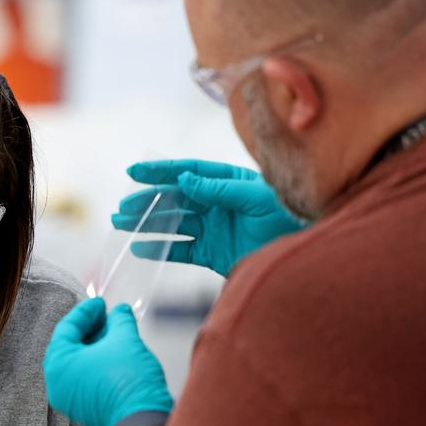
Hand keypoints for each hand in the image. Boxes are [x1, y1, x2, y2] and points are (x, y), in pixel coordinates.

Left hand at [43, 298, 172, 425]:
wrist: (141, 422)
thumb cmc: (128, 382)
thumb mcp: (125, 339)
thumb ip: (119, 321)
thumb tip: (120, 313)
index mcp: (58, 362)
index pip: (67, 327)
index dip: (86, 311)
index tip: (100, 304)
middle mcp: (57, 383)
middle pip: (70, 346)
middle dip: (91, 329)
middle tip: (108, 317)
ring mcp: (68, 399)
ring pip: (78, 364)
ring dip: (95, 347)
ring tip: (115, 334)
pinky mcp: (83, 409)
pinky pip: (85, 380)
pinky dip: (97, 365)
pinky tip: (115, 355)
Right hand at [113, 159, 304, 276]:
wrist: (304, 252)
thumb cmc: (289, 217)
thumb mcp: (256, 197)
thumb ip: (220, 189)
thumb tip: (185, 180)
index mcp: (228, 183)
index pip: (188, 173)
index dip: (162, 171)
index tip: (136, 172)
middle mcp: (216, 204)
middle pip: (174, 199)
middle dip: (147, 202)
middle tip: (123, 207)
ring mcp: (212, 229)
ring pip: (172, 224)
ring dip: (146, 224)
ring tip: (121, 224)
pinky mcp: (211, 253)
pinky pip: (180, 250)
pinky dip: (159, 250)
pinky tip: (140, 249)